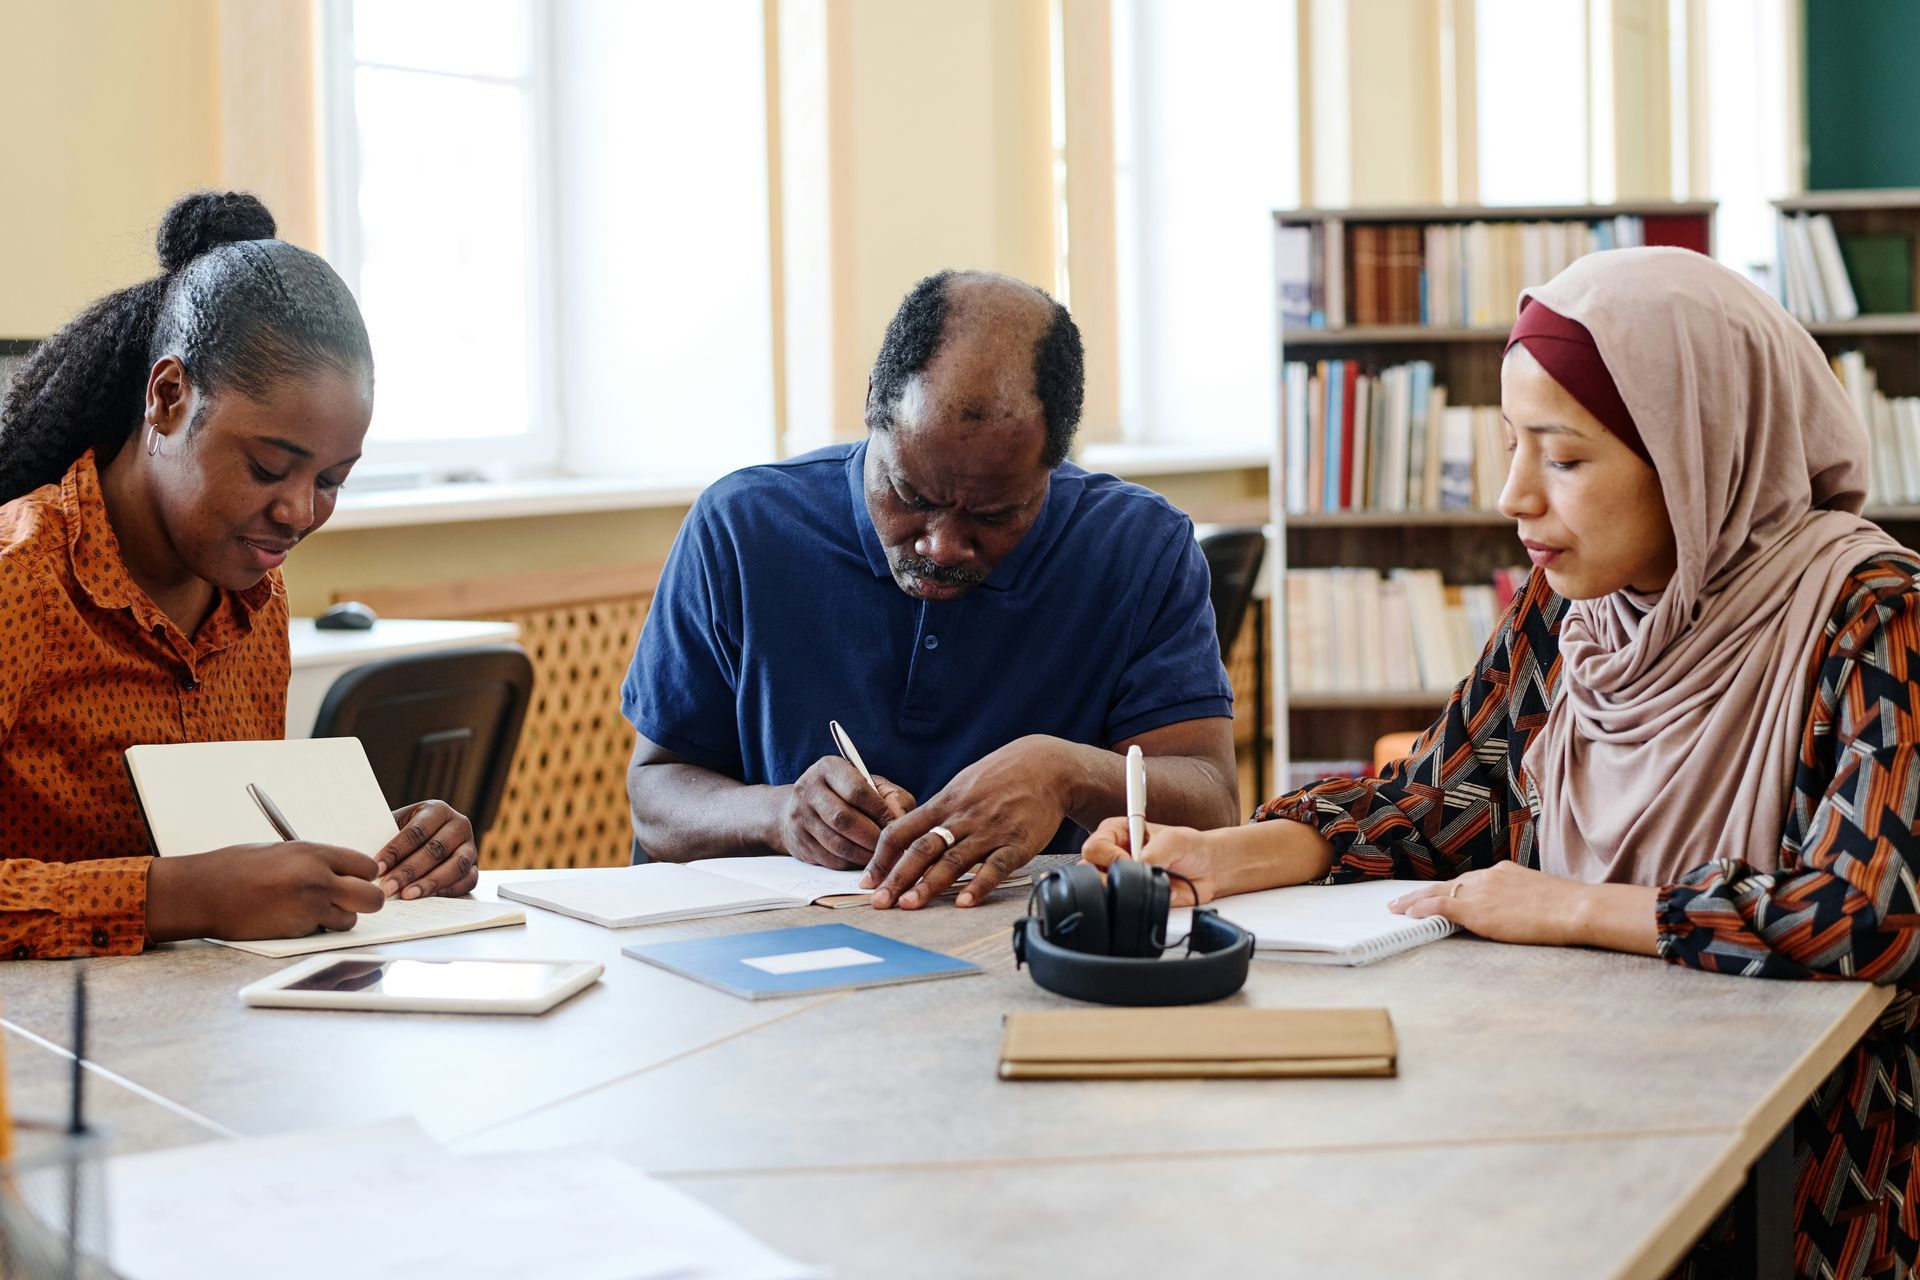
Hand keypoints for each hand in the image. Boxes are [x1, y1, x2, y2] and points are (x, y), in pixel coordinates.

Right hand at [146, 843, 385, 942]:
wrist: (202, 891)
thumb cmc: (236, 869)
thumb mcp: (283, 852)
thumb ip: (316, 861)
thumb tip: (342, 873)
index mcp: (315, 853)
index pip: (367, 867)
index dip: (362, 877)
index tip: (351, 881)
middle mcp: (319, 878)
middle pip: (372, 897)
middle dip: (365, 902)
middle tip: (348, 902)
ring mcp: (309, 906)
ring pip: (350, 920)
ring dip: (338, 919)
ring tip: (310, 911)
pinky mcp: (297, 930)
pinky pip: (324, 933)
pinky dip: (315, 930)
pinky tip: (291, 919)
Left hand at [377, 800, 480, 898]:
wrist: (425, 839)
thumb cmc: (405, 834)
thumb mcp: (395, 825)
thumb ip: (383, 836)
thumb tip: (364, 856)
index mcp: (437, 810)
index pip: (417, 831)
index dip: (396, 850)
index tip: (377, 867)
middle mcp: (459, 825)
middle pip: (436, 850)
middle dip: (409, 871)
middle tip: (388, 887)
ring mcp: (470, 846)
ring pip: (456, 866)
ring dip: (430, 882)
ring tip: (407, 895)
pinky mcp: (475, 866)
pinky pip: (467, 881)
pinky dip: (448, 891)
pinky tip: (428, 897)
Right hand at [776, 759, 915, 869]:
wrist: (805, 806)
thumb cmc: (849, 794)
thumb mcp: (872, 785)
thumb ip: (892, 798)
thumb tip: (899, 823)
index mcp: (829, 768)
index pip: (857, 791)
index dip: (880, 812)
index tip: (898, 827)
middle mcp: (808, 789)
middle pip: (843, 819)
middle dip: (872, 837)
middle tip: (892, 848)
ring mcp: (799, 816)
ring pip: (836, 843)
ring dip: (863, 855)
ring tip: (882, 858)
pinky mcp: (798, 841)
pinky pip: (828, 859)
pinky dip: (850, 864)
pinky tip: (864, 863)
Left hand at [865, 737, 1064, 909]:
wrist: (1047, 767)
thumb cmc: (1000, 778)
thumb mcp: (961, 786)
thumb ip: (937, 813)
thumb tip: (908, 838)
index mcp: (944, 803)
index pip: (902, 831)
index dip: (881, 858)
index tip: (867, 882)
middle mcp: (962, 817)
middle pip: (922, 848)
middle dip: (897, 877)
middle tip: (879, 902)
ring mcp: (989, 830)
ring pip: (953, 860)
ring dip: (929, 884)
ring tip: (910, 905)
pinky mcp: (1018, 843)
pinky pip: (995, 866)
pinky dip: (979, 885)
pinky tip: (964, 902)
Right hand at [1080, 818, 1230, 906]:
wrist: (1208, 869)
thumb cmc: (1190, 846)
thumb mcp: (1175, 839)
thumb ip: (1156, 850)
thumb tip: (1141, 865)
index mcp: (1115, 833)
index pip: (1095, 847)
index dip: (1110, 857)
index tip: (1131, 860)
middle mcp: (1112, 855)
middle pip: (1088, 871)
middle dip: (1111, 878)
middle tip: (1136, 878)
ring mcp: (1118, 878)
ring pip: (1100, 891)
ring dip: (1124, 892)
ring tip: (1149, 885)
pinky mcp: (1129, 897)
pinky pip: (1121, 907)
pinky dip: (1138, 905)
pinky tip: (1155, 896)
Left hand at [1388, 861, 1643, 948]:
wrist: (1575, 907)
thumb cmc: (1567, 906)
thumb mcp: (1538, 894)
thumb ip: (1519, 897)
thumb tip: (1517, 909)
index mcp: (1502, 872)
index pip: (1468, 881)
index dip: (1449, 889)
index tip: (1435, 894)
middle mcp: (1486, 876)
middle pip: (1447, 883)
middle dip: (1423, 893)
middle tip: (1402, 900)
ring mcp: (1479, 890)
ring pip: (1438, 892)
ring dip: (1414, 901)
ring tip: (1396, 909)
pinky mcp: (1476, 908)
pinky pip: (1440, 905)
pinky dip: (1422, 909)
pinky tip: (1409, 915)